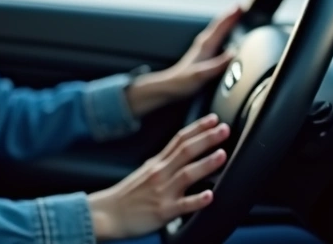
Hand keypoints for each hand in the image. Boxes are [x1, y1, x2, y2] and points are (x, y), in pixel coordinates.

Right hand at [87, 114, 230, 240]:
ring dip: (205, 163)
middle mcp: (160, 174)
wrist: (107, 214)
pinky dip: (197, 200)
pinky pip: (183, 205)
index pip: (179, 139)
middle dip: (207, 138)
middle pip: (185, 151)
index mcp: (157, 163)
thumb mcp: (145, 173)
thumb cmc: (127, 196)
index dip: (197, 127)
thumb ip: (164, 164)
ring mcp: (162, 192)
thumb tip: (183, 156)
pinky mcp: (164, 211)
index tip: (214, 118)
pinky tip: (210, 196)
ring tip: (222, 154)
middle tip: (225, 128)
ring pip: (187, 174)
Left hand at [126, 7, 240, 115]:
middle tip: (244, 5)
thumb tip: (233, 54)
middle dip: (231, 14)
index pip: (220, 26)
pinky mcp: (204, 54)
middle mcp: (204, 44)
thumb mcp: (201, 75)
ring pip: (218, 30)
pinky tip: (229, 35)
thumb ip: (217, 64)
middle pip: (220, 24)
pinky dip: (225, 32)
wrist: (170, 87)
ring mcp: (204, 48)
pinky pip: (218, 38)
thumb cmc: (183, 82)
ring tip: (238, 15)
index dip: (231, 15)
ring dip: (228, 21)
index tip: (241, 6)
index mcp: (205, 45)